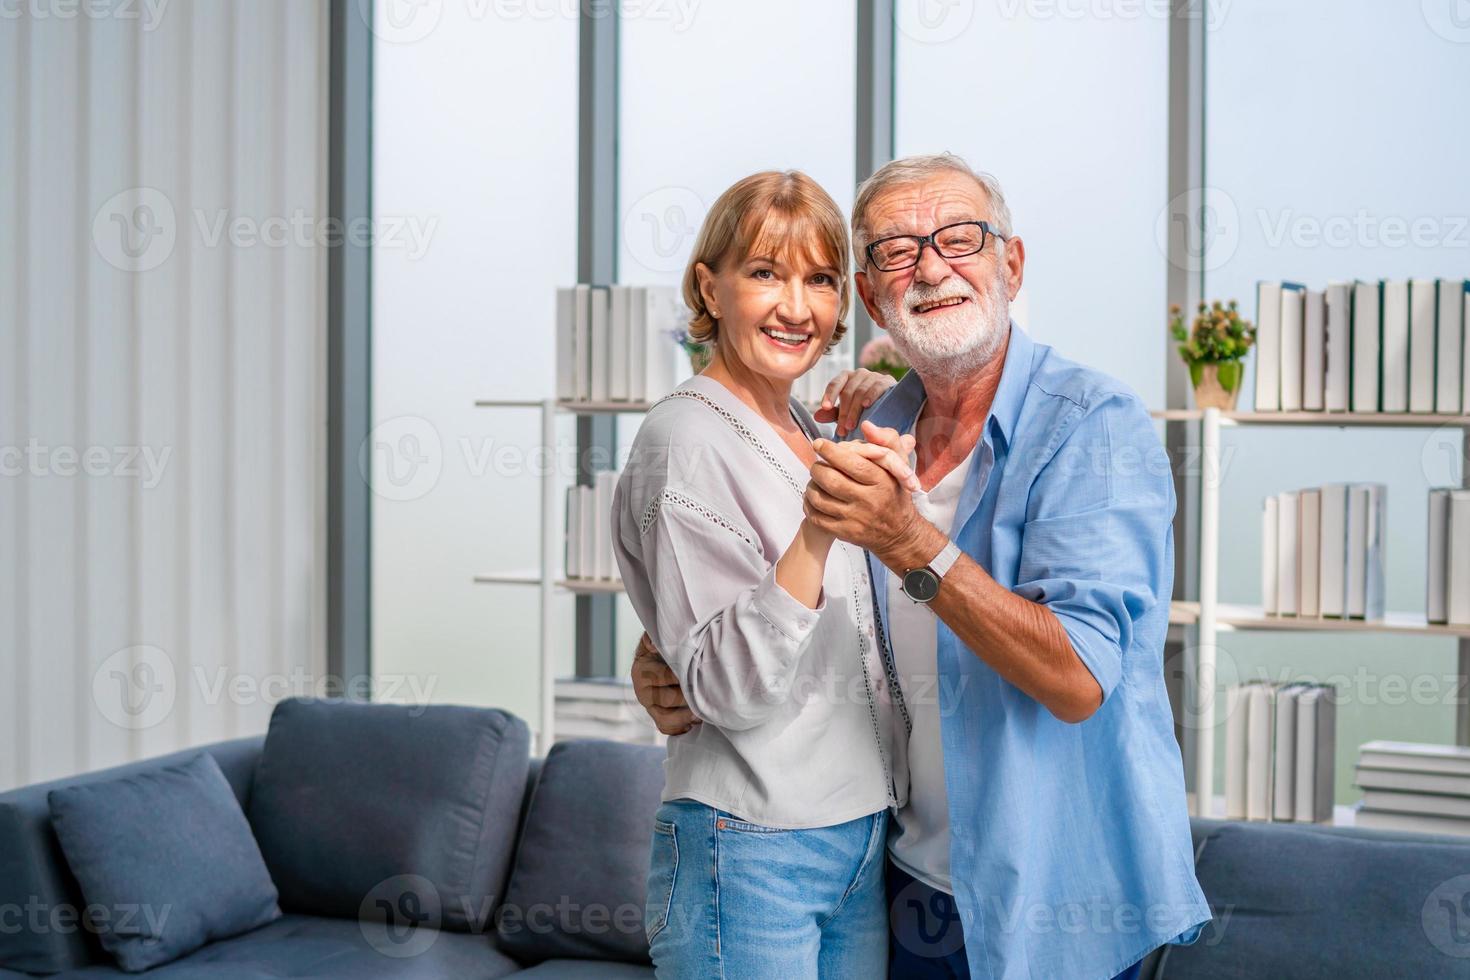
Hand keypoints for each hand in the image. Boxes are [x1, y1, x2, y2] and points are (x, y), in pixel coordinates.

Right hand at [630, 632, 699, 735]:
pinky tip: (695, 722)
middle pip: (666, 699)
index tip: (698, 673)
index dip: (680, 676)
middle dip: (688, 697)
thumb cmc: (662, 647)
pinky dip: (681, 728)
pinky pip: (667, 729)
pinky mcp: (658, 717)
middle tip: (707, 692)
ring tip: (702, 711)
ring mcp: (650, 707)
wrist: (658, 659)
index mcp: (641, 671)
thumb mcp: (655, 638)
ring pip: (665, 719)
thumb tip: (656, 643)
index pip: (662, 676)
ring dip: (685, 716)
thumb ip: (654, 637)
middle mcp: (643, 691)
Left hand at [805, 422, 932, 559]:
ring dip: (811, 486)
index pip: (851, 463)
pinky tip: (813, 498)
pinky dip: (809, 505)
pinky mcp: (845, 533)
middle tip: (817, 464)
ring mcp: (856, 519)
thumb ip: (886, 441)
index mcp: (882, 481)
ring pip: (820, 499)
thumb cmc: (894, 493)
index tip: (819, 443)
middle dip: (817, 468)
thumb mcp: (899, 466)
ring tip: (815, 481)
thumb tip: (867, 425)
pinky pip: (817, 518)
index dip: (830, 451)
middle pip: (831, 480)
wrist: (899, 533)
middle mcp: (869, 501)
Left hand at [813, 369, 897, 437]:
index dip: (829, 395)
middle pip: (848, 391)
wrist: (891, 409)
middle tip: (842, 429)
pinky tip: (866, 405)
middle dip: (843, 412)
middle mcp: (859, 374)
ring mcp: (874, 376)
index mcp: (847, 378)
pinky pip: (877, 386)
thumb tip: (817, 416)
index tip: (825, 407)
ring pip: (860, 390)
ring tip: (852, 426)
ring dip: (855, 410)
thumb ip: (833, 414)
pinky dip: (871, 395)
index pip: (835, 383)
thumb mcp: (847, 413)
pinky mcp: (887, 381)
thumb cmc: (865, 410)